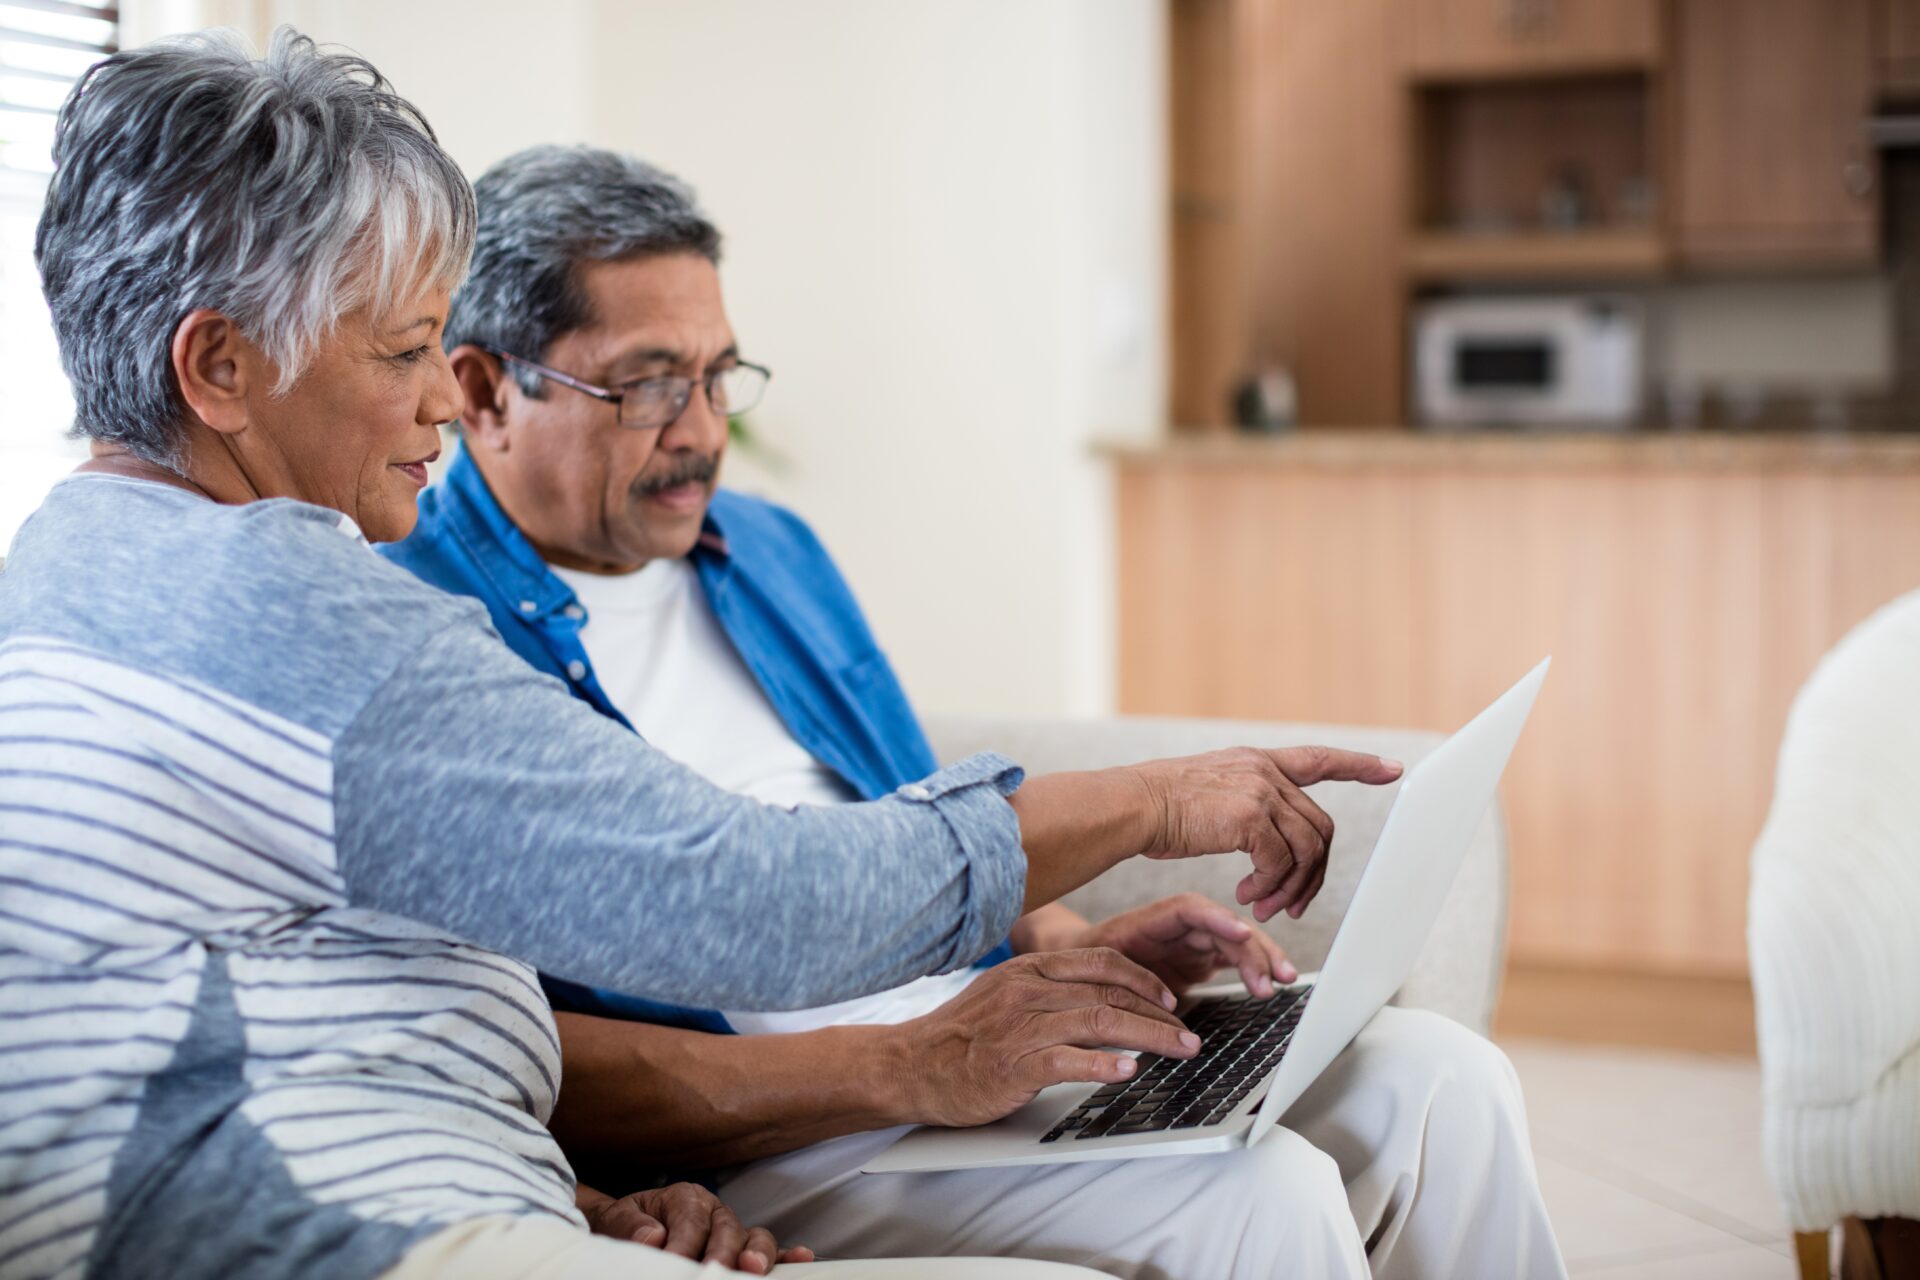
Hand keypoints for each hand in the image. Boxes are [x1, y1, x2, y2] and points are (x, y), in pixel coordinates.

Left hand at [578, 1182, 812, 1272]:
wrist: (626, 1228)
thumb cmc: (627, 1224)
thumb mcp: (618, 1219)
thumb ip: (631, 1226)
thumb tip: (653, 1238)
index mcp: (685, 1198)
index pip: (690, 1222)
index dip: (685, 1246)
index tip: (673, 1264)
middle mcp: (715, 1211)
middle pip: (728, 1230)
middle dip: (724, 1253)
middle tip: (714, 1272)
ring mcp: (732, 1230)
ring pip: (754, 1238)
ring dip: (757, 1255)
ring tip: (752, 1270)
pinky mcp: (741, 1248)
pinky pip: (769, 1250)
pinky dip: (784, 1256)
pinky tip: (800, 1258)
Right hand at [895, 948, 1197, 1127]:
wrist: (908, 1065)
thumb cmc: (958, 1037)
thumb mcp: (1003, 994)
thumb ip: (1047, 991)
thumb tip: (1101, 1001)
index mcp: (1029, 969)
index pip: (1101, 962)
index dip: (1143, 978)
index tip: (1170, 998)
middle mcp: (1027, 991)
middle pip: (1109, 993)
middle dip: (1159, 1014)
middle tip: (1189, 1034)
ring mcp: (1020, 1026)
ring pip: (1099, 1022)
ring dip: (1149, 1037)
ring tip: (1179, 1051)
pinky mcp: (1013, 1064)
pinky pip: (1068, 1060)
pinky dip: (1103, 1064)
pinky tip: (1128, 1071)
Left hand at [1076, 893, 1295, 997]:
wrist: (1078, 973)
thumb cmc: (1087, 965)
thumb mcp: (1099, 968)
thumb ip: (1127, 981)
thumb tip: (1157, 1005)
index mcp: (1153, 920)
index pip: (1192, 911)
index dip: (1219, 919)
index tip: (1242, 933)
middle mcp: (1179, 928)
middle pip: (1224, 928)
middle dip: (1253, 948)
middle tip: (1273, 977)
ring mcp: (1192, 943)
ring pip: (1236, 943)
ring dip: (1263, 959)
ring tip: (1284, 980)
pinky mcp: (1200, 961)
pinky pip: (1235, 959)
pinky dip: (1255, 969)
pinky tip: (1273, 982)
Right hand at [1129, 746, 1400, 921]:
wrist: (1130, 806)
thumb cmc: (1155, 810)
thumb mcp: (1207, 794)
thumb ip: (1243, 806)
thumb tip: (1266, 845)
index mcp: (1255, 762)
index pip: (1318, 758)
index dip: (1358, 764)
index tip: (1392, 769)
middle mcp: (1264, 771)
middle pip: (1319, 827)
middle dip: (1313, 874)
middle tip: (1290, 906)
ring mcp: (1260, 790)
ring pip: (1306, 849)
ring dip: (1291, 888)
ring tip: (1264, 909)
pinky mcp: (1250, 816)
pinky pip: (1281, 862)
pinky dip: (1271, 887)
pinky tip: (1248, 897)